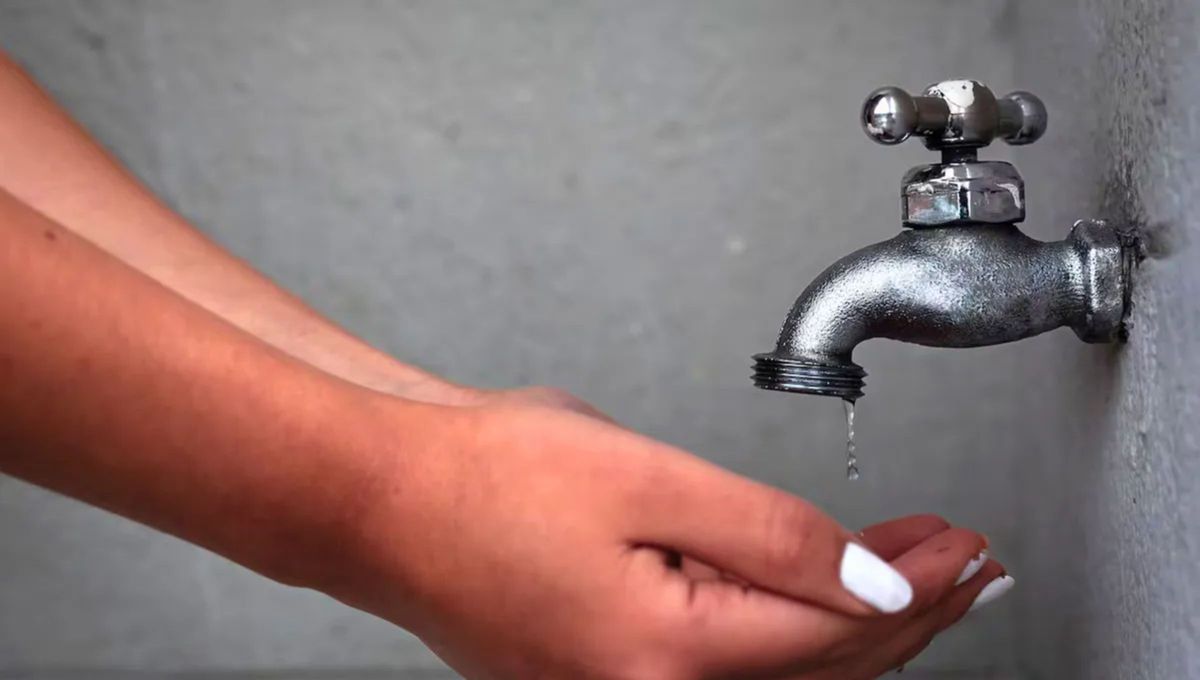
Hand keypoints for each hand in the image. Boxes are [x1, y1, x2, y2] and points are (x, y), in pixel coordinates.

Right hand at [334, 399, 1007, 679]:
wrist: (384, 497)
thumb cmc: (486, 478)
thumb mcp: (650, 480)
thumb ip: (773, 536)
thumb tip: (876, 582)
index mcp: (668, 658)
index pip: (838, 630)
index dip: (919, 586)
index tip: (968, 548)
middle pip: (821, 670)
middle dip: (909, 613)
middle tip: (969, 564)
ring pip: (781, 678)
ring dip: (858, 628)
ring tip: (920, 584)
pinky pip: (729, 672)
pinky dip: (790, 635)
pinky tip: (817, 607)